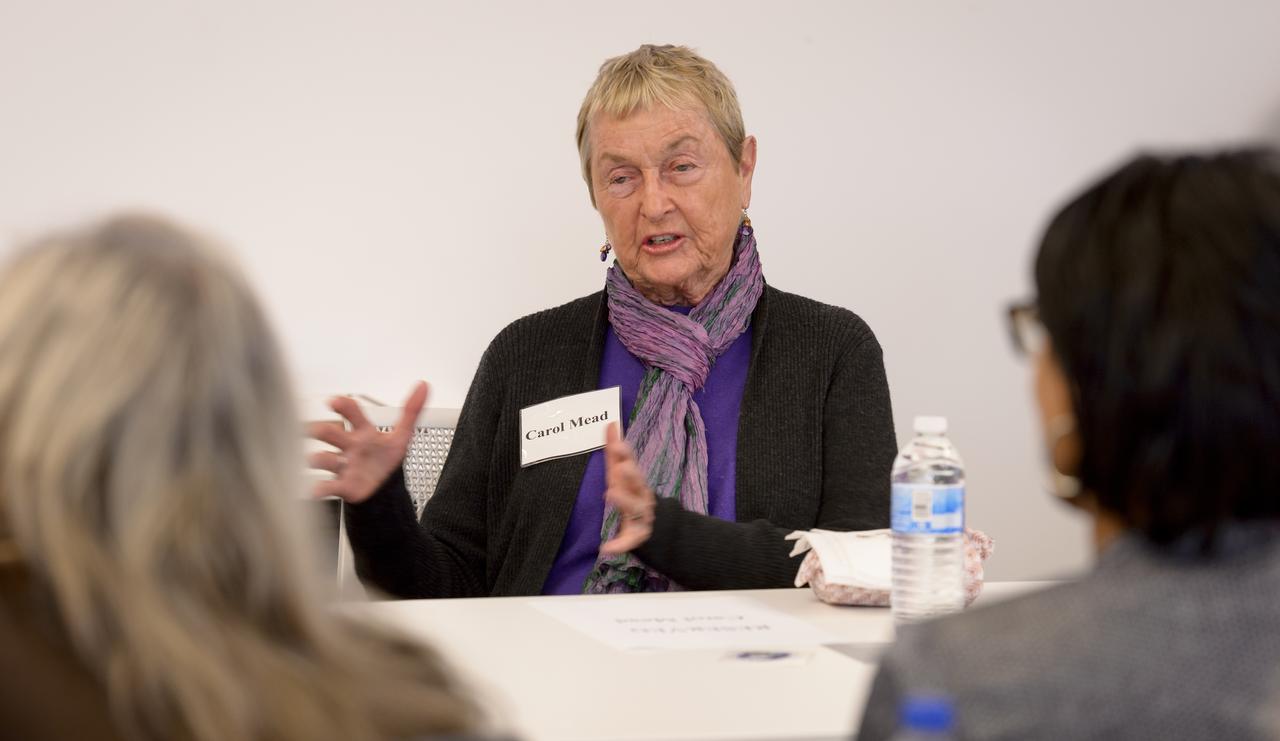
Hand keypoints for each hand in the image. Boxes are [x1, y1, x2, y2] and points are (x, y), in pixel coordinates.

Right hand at [308, 381, 427, 503]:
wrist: (382, 487)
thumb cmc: (385, 459)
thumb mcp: (402, 435)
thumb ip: (412, 411)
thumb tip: (423, 386)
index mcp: (363, 432)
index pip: (352, 413)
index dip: (343, 405)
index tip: (334, 401)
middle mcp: (349, 446)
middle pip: (331, 433)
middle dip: (323, 430)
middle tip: (319, 430)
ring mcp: (343, 465)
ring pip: (324, 458)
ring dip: (319, 458)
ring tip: (317, 458)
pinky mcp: (341, 485)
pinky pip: (328, 486)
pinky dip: (321, 488)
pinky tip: (317, 488)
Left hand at [600, 423, 656, 555]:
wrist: (658, 525)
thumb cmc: (634, 493)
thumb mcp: (625, 473)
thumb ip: (617, 451)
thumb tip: (610, 422)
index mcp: (635, 480)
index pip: (630, 463)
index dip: (624, 453)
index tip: (617, 442)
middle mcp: (641, 495)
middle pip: (638, 483)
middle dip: (631, 475)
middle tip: (621, 466)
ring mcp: (642, 515)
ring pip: (634, 508)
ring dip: (624, 501)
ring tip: (610, 493)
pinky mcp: (637, 535)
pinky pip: (628, 541)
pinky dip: (618, 545)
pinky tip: (606, 549)